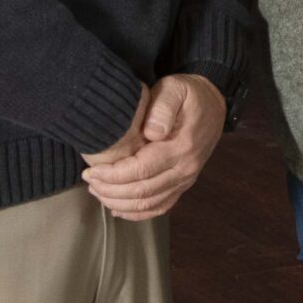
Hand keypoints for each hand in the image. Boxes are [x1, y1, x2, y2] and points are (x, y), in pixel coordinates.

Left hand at [82, 73, 226, 219]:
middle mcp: (185, 169)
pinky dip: (137, 213)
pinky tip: (117, 208)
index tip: (90, 171)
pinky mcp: (183, 184)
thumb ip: (162, 107)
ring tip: (96, 191)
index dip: (112, 175)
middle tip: (88, 180)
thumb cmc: (189, 95)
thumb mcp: (176, 88)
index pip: (141, 170)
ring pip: (148, 204)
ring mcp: (186, 180)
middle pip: (142, 192)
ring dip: (118, 202)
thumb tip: (151, 132)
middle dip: (109, 190)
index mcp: (182, 147)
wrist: (214, 104)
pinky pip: (160, 207)